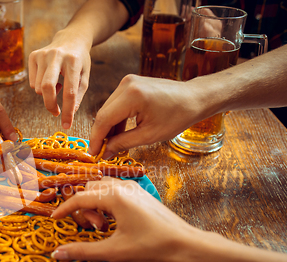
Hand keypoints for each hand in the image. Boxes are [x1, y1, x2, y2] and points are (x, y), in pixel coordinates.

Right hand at [29, 30, 90, 128]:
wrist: (71, 38)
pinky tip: (50, 78)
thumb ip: (78, 95)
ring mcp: (42, 54)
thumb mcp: (84, 76)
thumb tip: (70, 113)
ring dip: (48, 94)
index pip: (70, 92)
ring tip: (58, 86)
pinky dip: (40, 87)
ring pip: (38, 88)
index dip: (68, 111)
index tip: (67, 124)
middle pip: (47, 88)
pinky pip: (32, 82)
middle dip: (50, 105)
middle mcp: (56, 56)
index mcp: (73, 61)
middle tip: (56, 112)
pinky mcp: (33, 55)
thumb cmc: (80, 60)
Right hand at [51, 177, 199, 261]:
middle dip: (83, 207)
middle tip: (92, 228)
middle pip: (89, 188)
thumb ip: (83, 250)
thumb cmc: (152, 246)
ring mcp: (133, 188)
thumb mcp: (114, 251)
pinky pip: (114, 190)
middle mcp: (122, 187)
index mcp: (114, 196)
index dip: (64, 209)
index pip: (79, 198)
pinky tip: (114, 221)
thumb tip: (57, 253)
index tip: (54, 218)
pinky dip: (106, 202)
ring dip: (95, 204)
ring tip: (103, 226)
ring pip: (101, 187)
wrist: (185, 244)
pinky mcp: (140, 193)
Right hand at [88, 74, 208, 157]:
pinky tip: (118, 134)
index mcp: (132, 96)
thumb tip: (105, 152)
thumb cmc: (177, 116)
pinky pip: (116, 104)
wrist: (194, 98)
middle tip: (100, 152)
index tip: (92, 153)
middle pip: (103, 113)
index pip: (103, 119)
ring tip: (109, 145)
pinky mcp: (130, 84)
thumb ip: (123, 143)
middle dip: (100, 134)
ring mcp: (127, 82)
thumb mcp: (149, 135)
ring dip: (108, 127)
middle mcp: (126, 85)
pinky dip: (115, 119)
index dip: (95, 138)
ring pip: (108, 109)